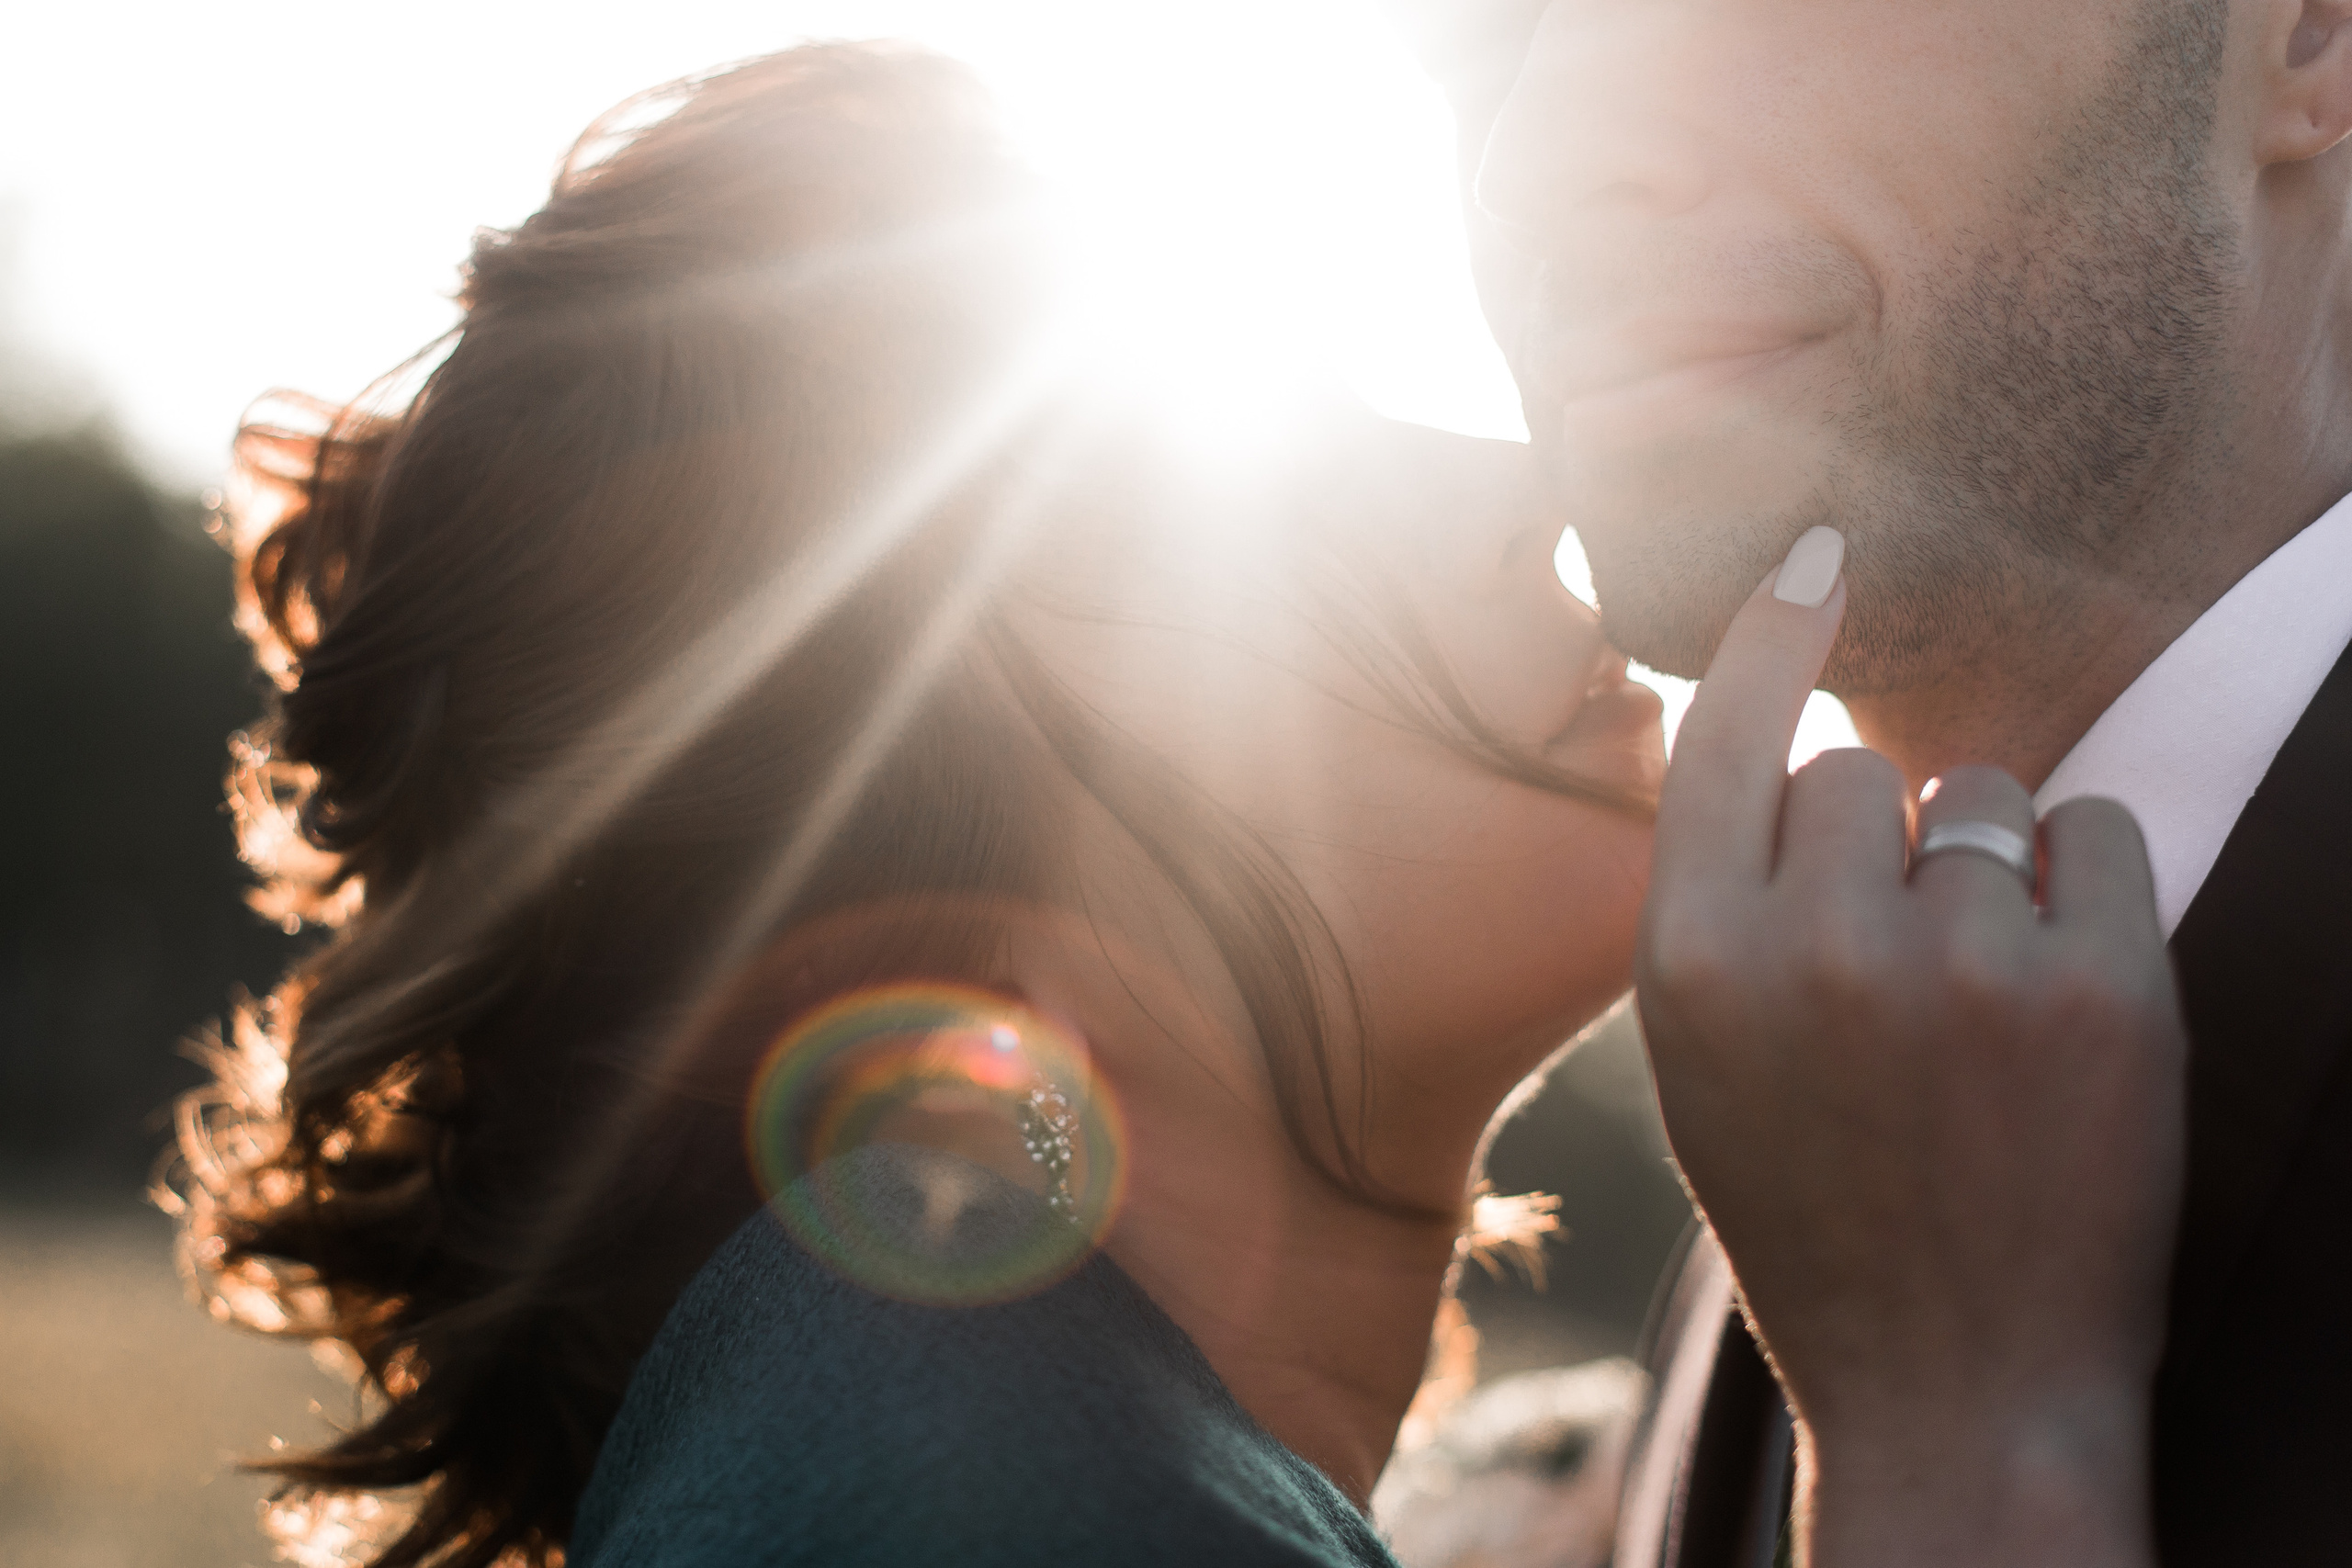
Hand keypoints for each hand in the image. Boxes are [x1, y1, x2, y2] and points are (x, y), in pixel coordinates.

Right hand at [1635, 528, 2186, 1567]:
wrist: (1957, 1381)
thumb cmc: (1816, 1216)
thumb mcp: (1702, 1068)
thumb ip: (1723, 913)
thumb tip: (1790, 755)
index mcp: (1689, 966)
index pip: (1731, 740)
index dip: (1776, 633)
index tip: (1819, 554)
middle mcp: (1812, 946)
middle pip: (1862, 772)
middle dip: (1887, 840)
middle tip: (1900, 965)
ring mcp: (1961, 964)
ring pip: (1985, 801)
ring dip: (1988, 873)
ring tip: (1981, 1009)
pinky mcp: (2103, 988)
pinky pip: (2098, 834)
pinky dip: (2085, 892)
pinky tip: (2059, 994)